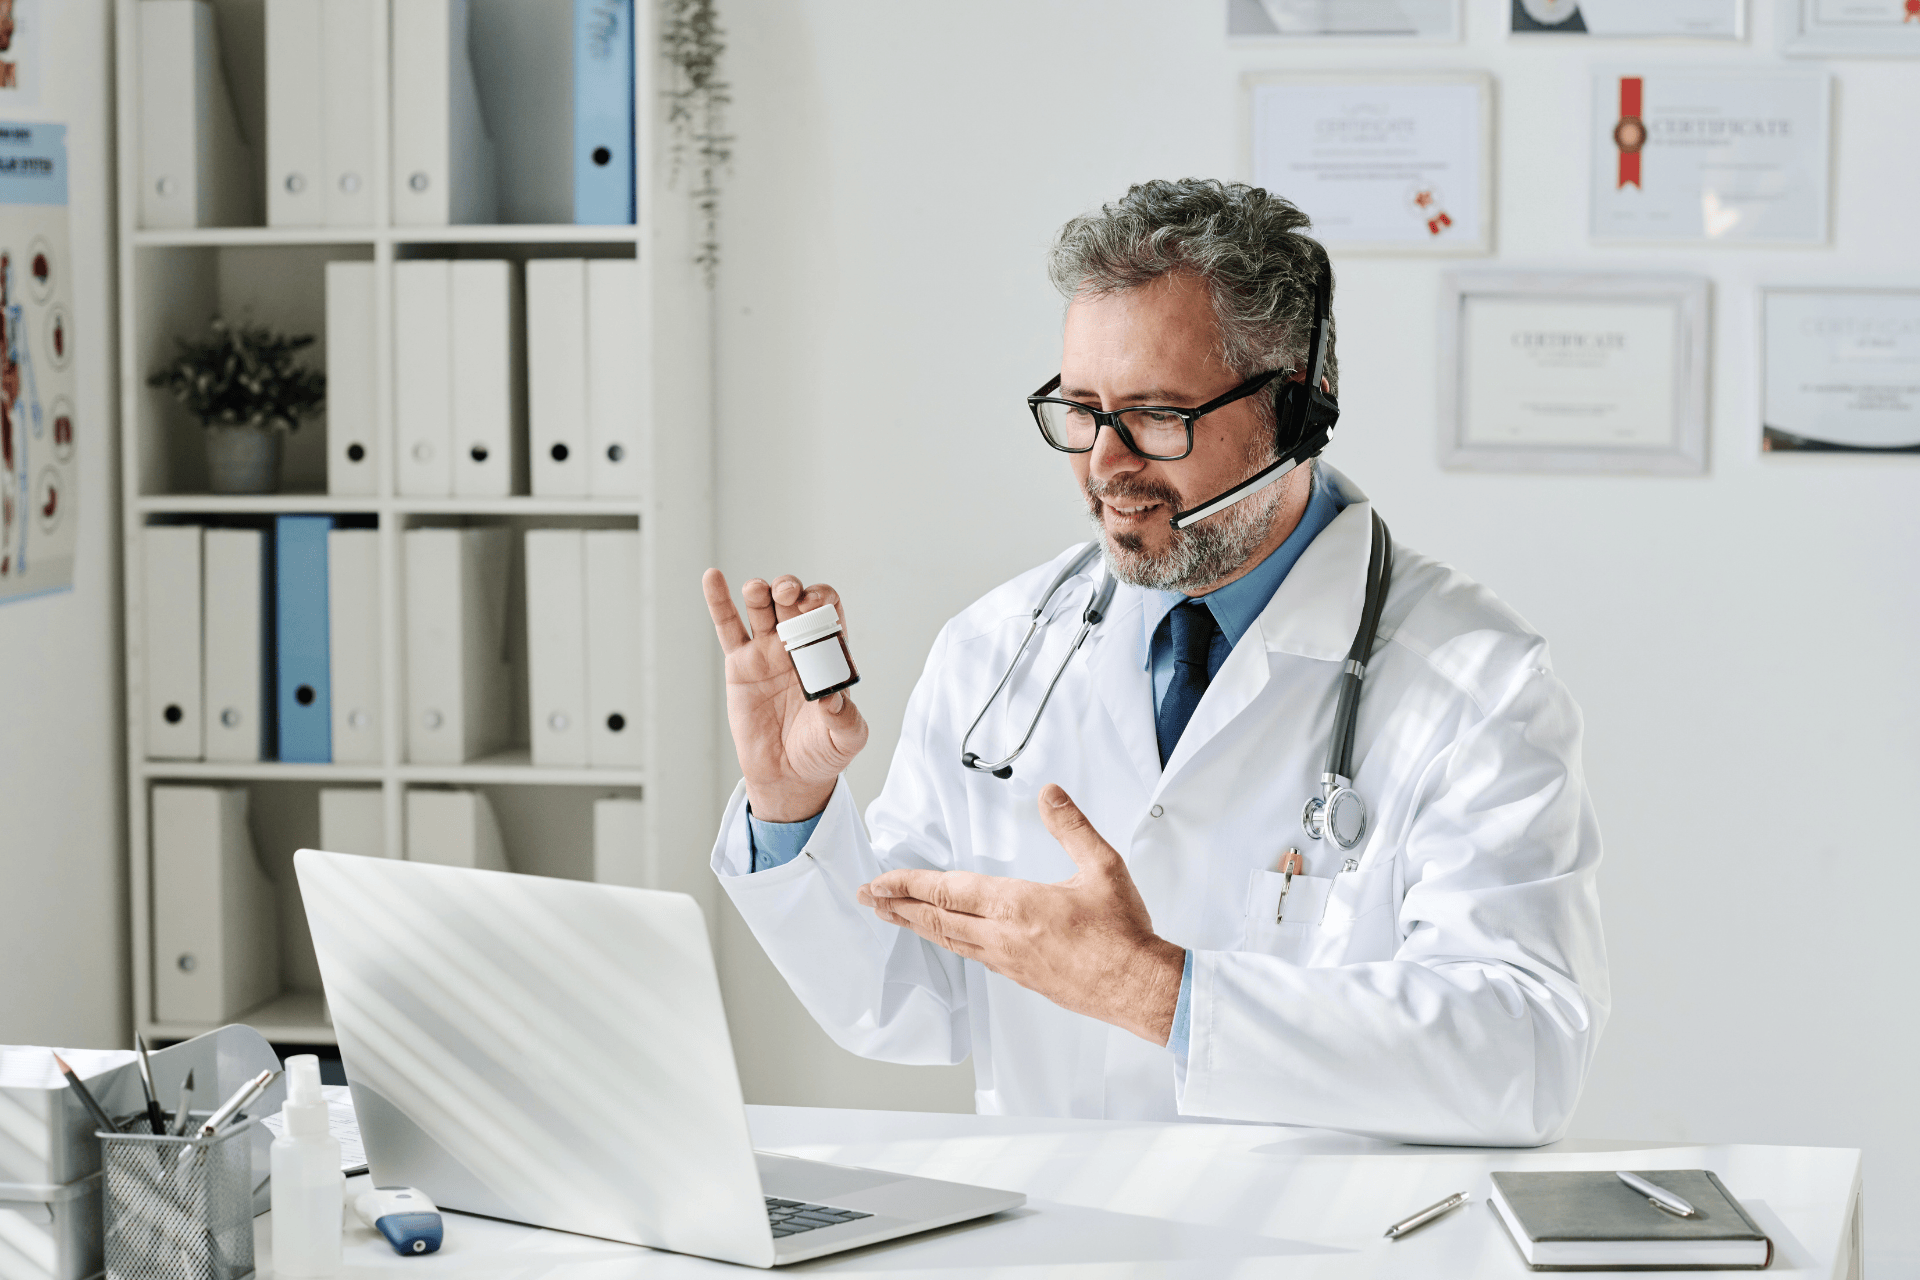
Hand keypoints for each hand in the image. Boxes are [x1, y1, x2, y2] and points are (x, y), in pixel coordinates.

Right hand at [703, 569, 868, 821]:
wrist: (788, 776)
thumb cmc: (822, 753)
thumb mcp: (845, 739)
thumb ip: (846, 718)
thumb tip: (833, 697)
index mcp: (828, 654)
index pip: (828, 612)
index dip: (822, 602)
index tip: (815, 606)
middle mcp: (798, 646)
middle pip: (793, 602)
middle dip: (790, 591)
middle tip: (787, 595)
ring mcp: (767, 652)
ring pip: (761, 608)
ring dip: (760, 591)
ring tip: (758, 590)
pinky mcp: (740, 664)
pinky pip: (728, 627)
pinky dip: (719, 601)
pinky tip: (713, 578)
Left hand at [857, 785, 1183, 1044]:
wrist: (1138, 987)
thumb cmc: (1122, 933)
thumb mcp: (1102, 867)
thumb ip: (1071, 827)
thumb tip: (1049, 793)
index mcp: (1018, 905)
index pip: (948, 892)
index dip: (908, 885)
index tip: (881, 882)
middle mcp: (1003, 937)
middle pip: (937, 920)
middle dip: (898, 907)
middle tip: (868, 899)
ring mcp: (1009, 962)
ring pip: (950, 942)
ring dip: (917, 927)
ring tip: (894, 917)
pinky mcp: (1021, 978)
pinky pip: (972, 956)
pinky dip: (947, 942)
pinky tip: (947, 939)